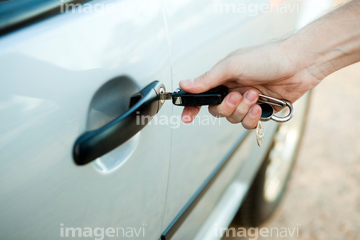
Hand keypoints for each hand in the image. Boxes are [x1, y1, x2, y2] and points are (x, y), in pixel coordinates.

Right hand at [179, 40, 321, 128]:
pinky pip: (248, 123)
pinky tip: (260, 106)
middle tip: (237, 96)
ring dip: (243, 110)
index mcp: (223, 78)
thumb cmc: (267, 58)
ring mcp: (246, 101)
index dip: (192, 107)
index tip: (186, 117)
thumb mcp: (232, 66)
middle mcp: (233, 90)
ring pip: (233, 119)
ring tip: (255, 95)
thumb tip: (185, 85)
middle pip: (217, 111)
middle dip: (227, 107)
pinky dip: (253, 117)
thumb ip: (208, 79)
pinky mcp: (260, 110)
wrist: (298, 64)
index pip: (202, 96)